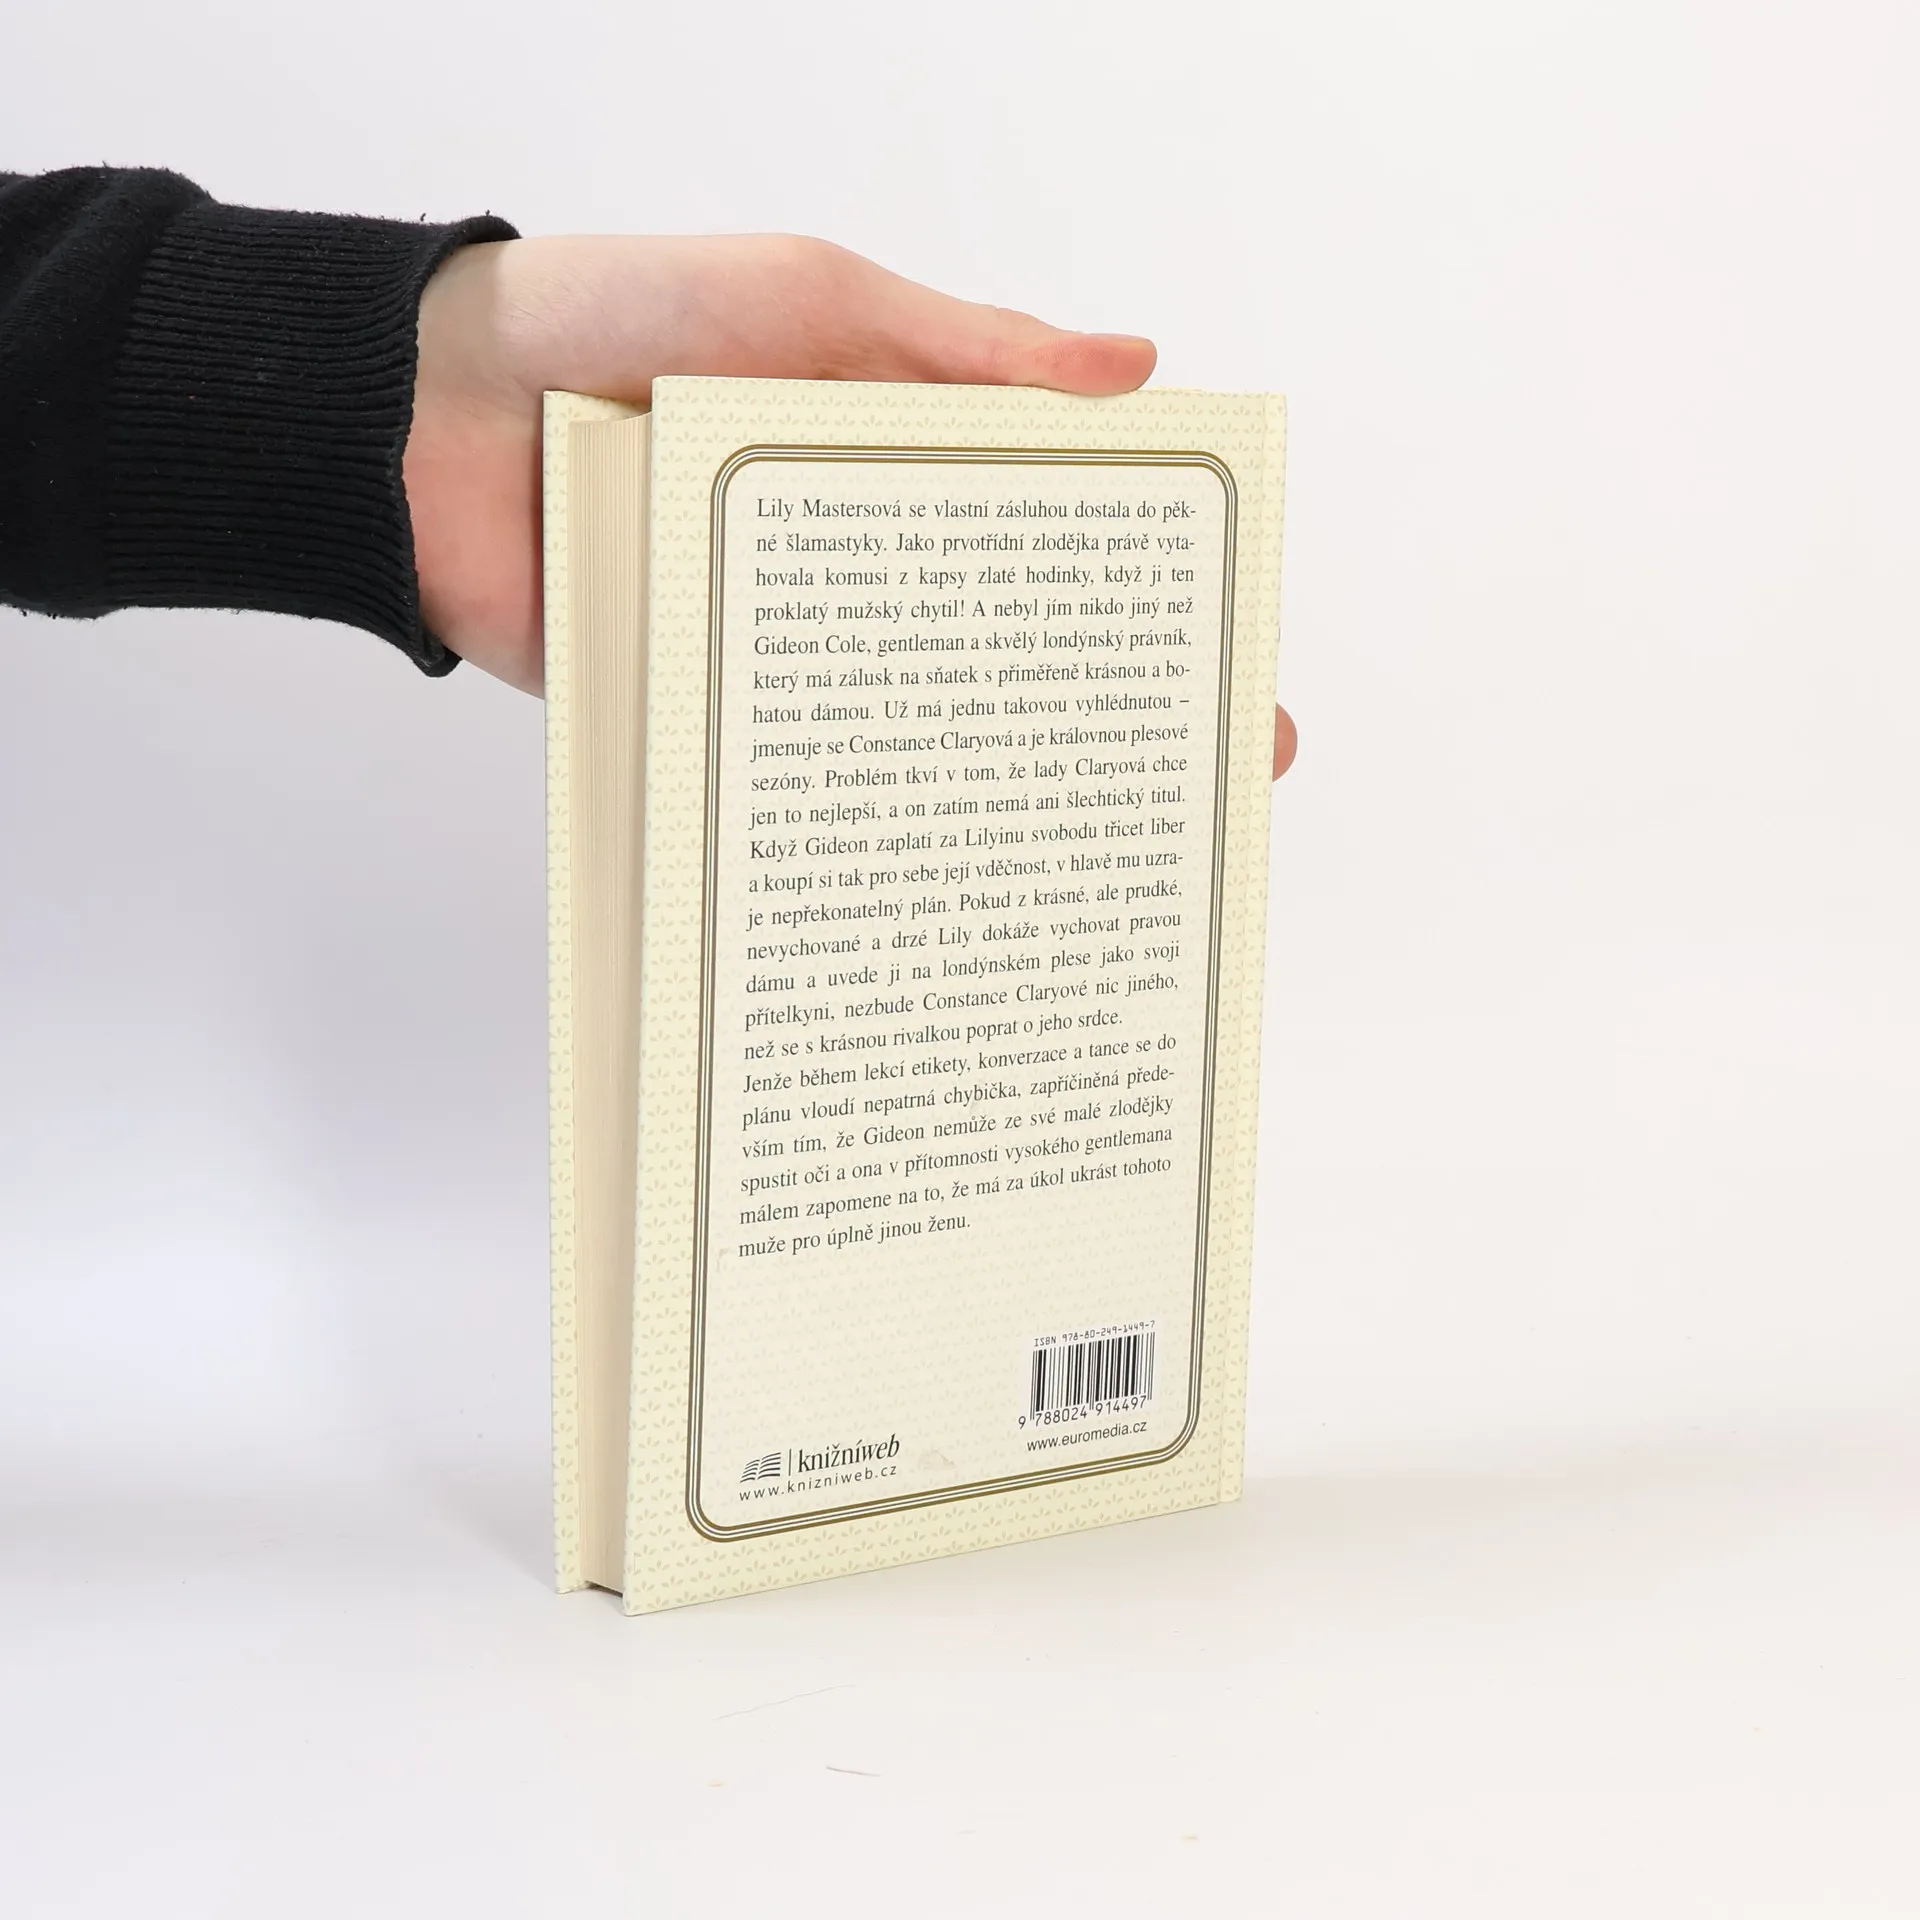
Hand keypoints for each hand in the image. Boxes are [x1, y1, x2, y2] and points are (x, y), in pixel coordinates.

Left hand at [404, 234, 1293, 776]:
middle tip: (1195, 793)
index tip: (1232, 664)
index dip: (1143, 596)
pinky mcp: (692, 700)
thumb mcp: (806, 299)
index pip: (1045, 533)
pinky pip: (776, 762)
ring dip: (975, 788)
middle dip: (1095, 723)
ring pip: (894, 728)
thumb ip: (957, 345)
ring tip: (1069, 858)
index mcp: (889, 457)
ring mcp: (770, 642)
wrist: (419, 412)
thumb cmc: (615, 317)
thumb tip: (1132, 370)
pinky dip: (832, 812)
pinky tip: (910, 868)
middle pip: (991, 654)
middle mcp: (844, 562)